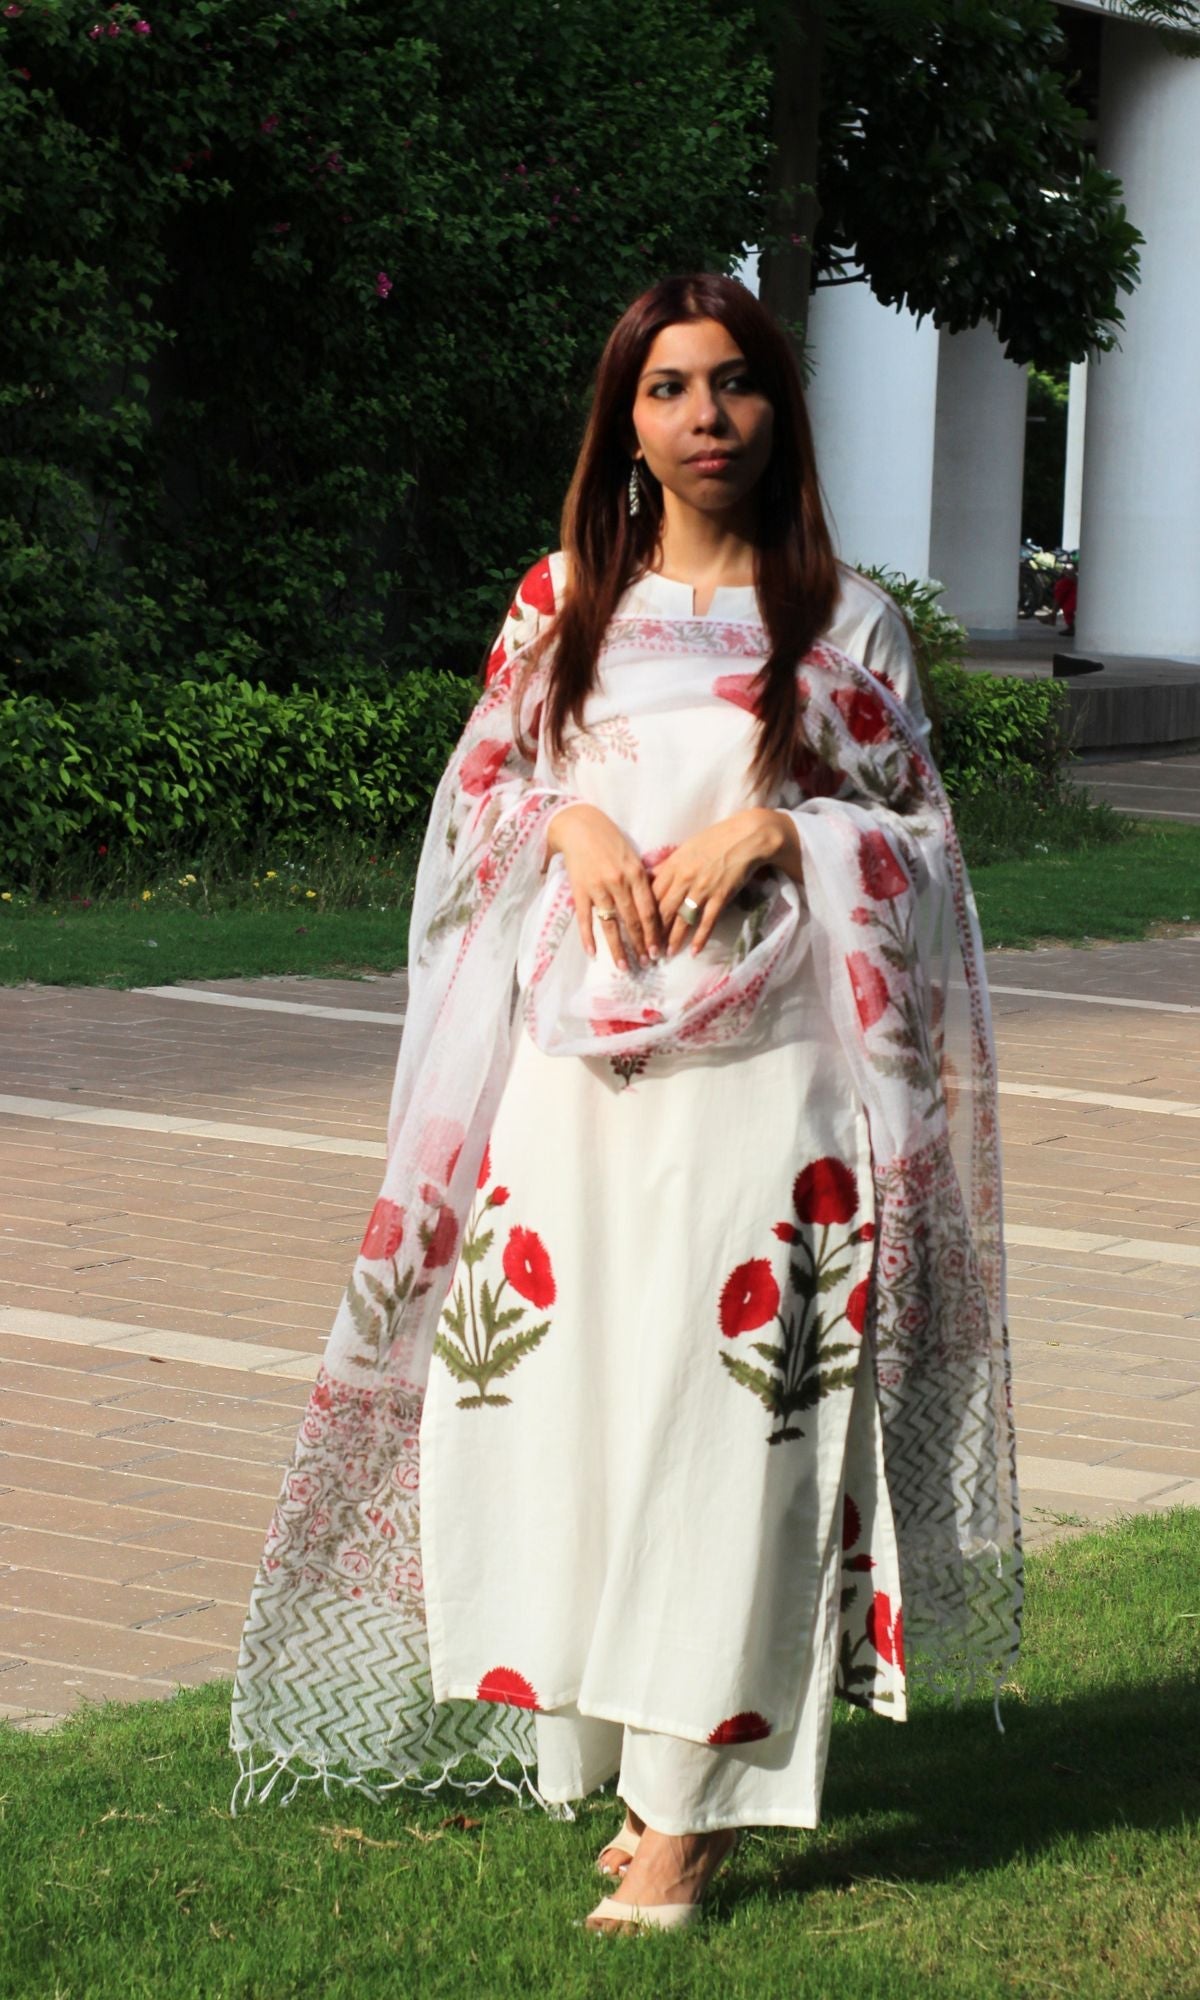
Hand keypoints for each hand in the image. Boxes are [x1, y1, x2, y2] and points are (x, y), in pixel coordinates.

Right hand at [544, 804, 664, 970]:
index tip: (658, 950)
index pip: (649, 911)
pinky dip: (588, 937)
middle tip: (646, 963)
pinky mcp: (580, 890)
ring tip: (625, 966)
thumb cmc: (609, 839)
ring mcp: (598, 888)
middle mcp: (619, 883)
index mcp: (636, 874)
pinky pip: (585, 918)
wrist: (579, 825)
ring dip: (618, 948)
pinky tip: (593, 953)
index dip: (655, 933)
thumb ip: (643, 879)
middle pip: (633, 921)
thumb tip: (657, 903)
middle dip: (641, 945)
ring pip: (611, 925)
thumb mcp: (633, 855)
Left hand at [650, 809, 801, 955]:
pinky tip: (694, 952)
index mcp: (673, 866)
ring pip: (682, 920)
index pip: (651, 895)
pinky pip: (707, 921)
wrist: (746, 837)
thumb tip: (649, 876)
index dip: (642, 914)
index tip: (637, 928)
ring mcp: (703, 889)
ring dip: (673, 940)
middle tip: (648, 949)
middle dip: (654, 933)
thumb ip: (667, 865)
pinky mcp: (721, 896)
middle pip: (663, 911)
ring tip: (666, 955)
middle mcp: (684, 879)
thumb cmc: (715, 840)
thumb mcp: (685, 848)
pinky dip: (700, 938)